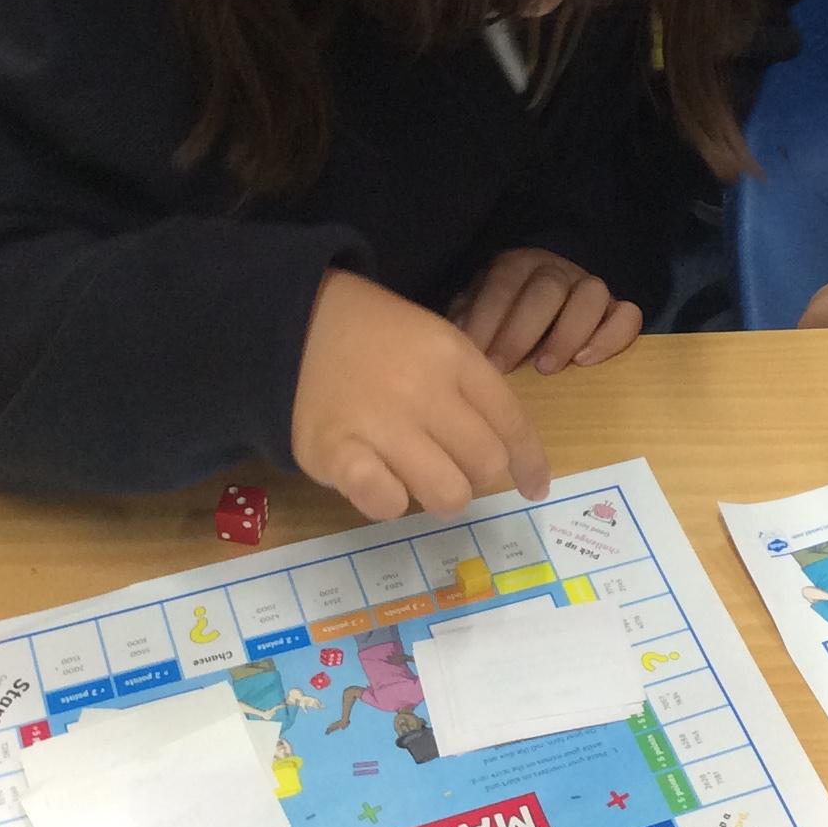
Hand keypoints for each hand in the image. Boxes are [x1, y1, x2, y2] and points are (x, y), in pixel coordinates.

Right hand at [292, 270, 550, 521]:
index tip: (534, 488)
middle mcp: (424, 390)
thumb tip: (510, 456)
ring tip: (416, 478)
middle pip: (486, 463)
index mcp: (453, 357)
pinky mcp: (337, 453)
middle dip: (477, 477)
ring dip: (440, 496)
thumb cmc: (374, 339)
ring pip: (448, 493)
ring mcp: (380, 423)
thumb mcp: (435, 342)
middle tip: (453, 468)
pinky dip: (390, 502)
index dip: (530, 463)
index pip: (512, 421)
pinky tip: (379, 483)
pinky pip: (387, 503)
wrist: (293, 324)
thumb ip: (471, 390)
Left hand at [449, 248, 643, 375]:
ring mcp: (589, 288)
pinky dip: (611, 337)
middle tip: (504, 367)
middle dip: (522, 330)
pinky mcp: (617, 311)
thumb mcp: (475, 313)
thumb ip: (467, 321)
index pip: (503, 284)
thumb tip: (459, 342)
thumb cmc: (500, 320)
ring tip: (547, 368)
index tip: (478, 356)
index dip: (489, 319)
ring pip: (592, 294)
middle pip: (547, 288)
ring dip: (568, 332)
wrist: (537, 313)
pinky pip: (628, 315)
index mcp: (516, 266)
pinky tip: (586, 362)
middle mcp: (556, 270)